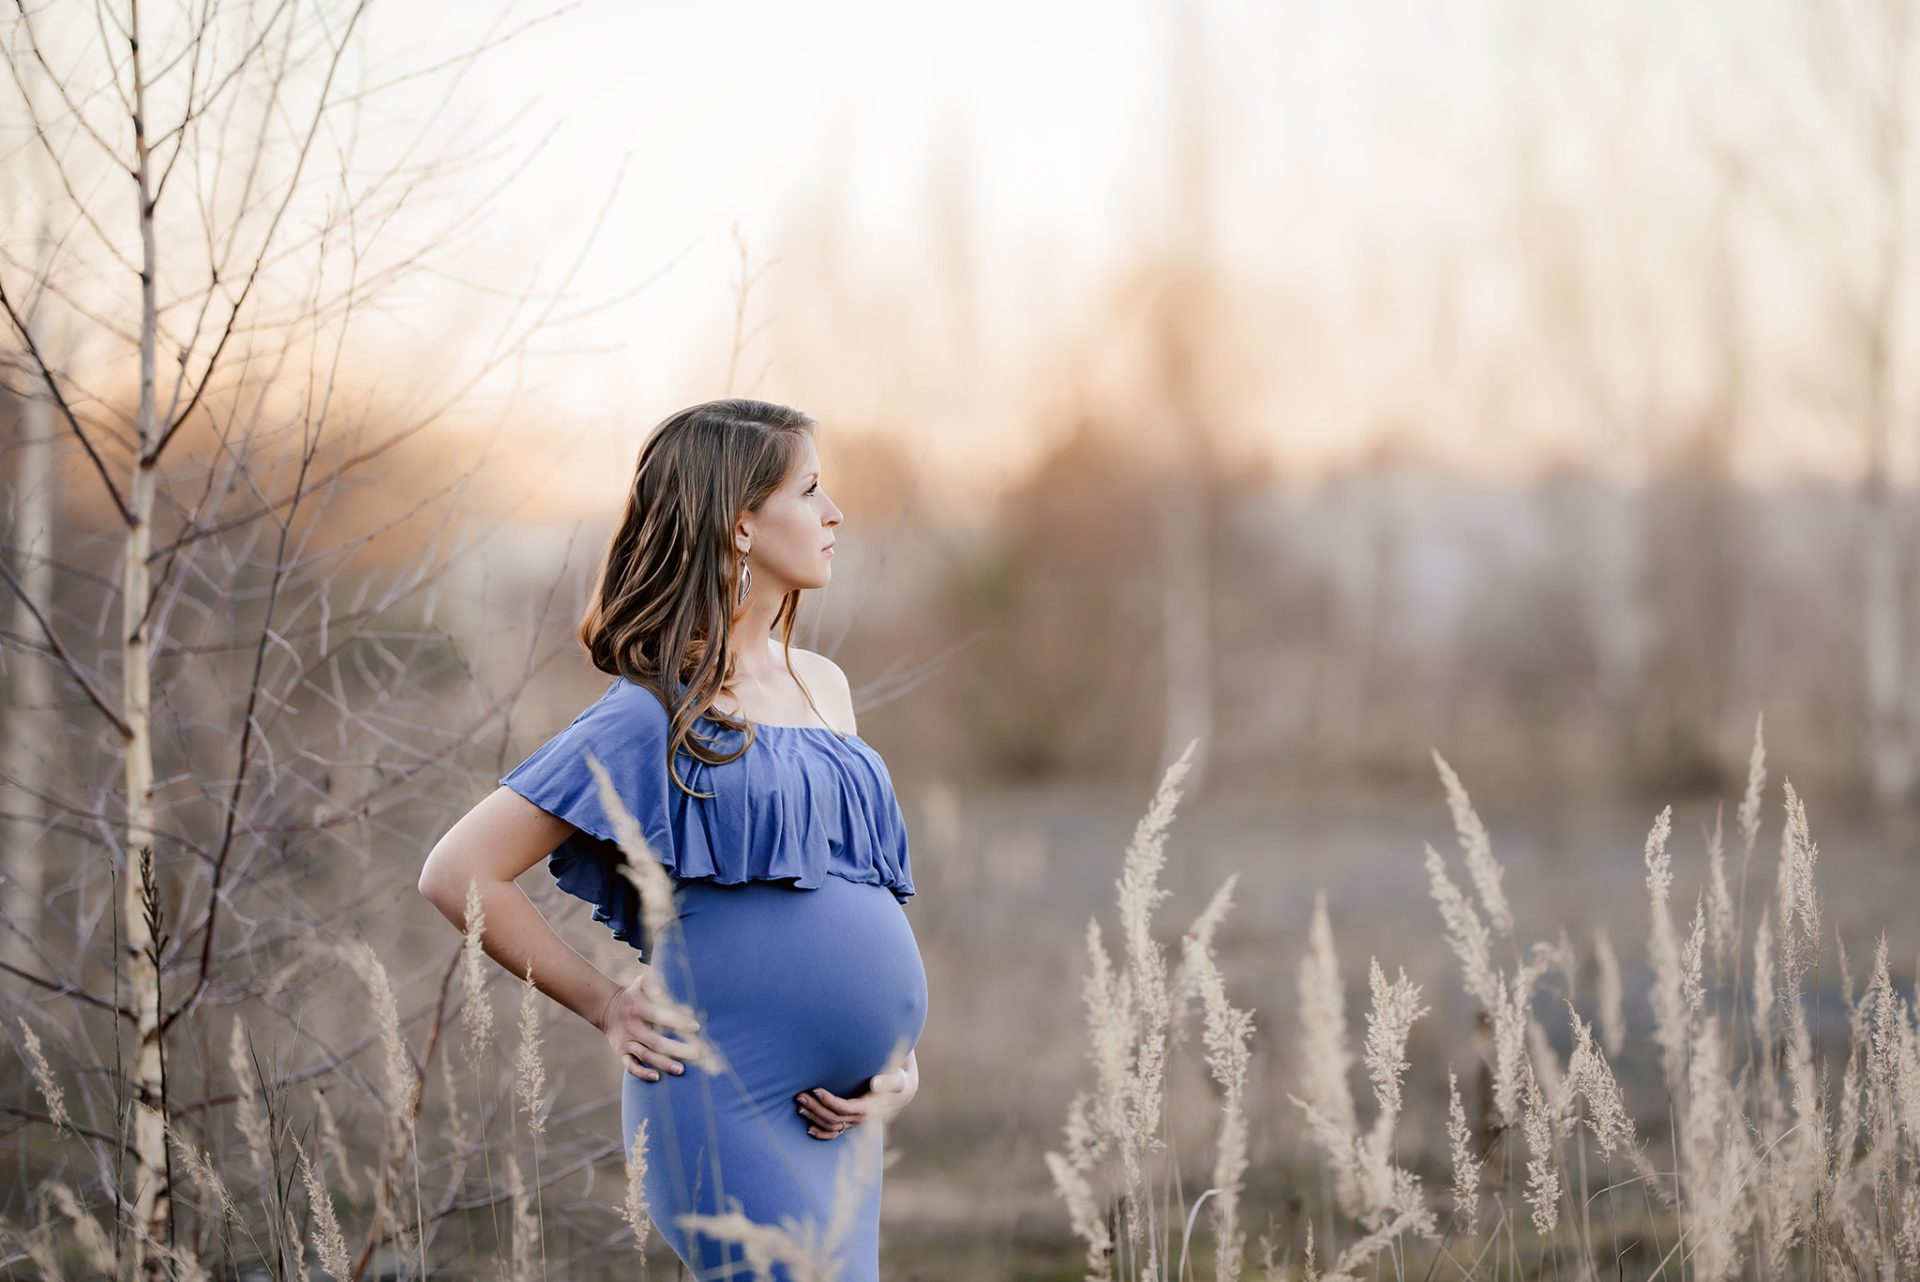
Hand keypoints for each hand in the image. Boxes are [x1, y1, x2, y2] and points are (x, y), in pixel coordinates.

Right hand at [598, 965, 704, 1081]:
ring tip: (681, 1070)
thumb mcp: (640, 984)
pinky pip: (630, 1066)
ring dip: (663, 1063)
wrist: (606, 1007)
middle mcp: (633, 1027)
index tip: (696, 1027)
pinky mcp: (622, 1052)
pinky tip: (656, 1077)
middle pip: (655, 1041)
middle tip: (697, 1054)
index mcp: (638, 1009)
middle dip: (676, 1048)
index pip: (659, 1015)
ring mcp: (627, 1041)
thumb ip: (655, 983)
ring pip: (645, 1055)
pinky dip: (642, 1073)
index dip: (677, 1021)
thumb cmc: (633, 995)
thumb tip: (674, 983)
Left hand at [795, 1051, 917, 1139]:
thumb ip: (889, 1080)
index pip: (845, 1109)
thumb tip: (875, 1083)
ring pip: (831, 1126)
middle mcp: (860, 1120)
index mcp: (869, 1109)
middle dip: (815, 1107)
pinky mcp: (851, 1123)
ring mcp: (855, 1123)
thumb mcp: (898, 1079)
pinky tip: (808, 1129)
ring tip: (799, 1106)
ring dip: (814, 1117)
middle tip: (799, 1095)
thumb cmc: (898, 1081)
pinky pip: (835, 1133)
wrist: (901, 1092)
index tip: (816, 1089)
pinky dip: (821, 1133)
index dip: (829, 1101)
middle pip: (833, 1118)